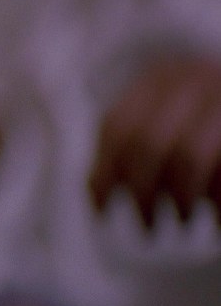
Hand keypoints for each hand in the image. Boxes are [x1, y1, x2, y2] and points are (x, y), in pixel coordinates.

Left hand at [89, 58, 220, 226]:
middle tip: (147, 226)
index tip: (100, 210)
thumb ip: (127, 150)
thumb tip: (97, 196)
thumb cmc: (198, 125)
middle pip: (148, 143)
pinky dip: (216, 201)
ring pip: (188, 156)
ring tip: (182, 219)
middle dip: (142, 192)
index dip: (103, 174)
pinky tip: (214, 218)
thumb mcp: (162, 124)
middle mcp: (193, 80)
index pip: (115, 127)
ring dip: (181, 197)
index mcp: (158, 79)